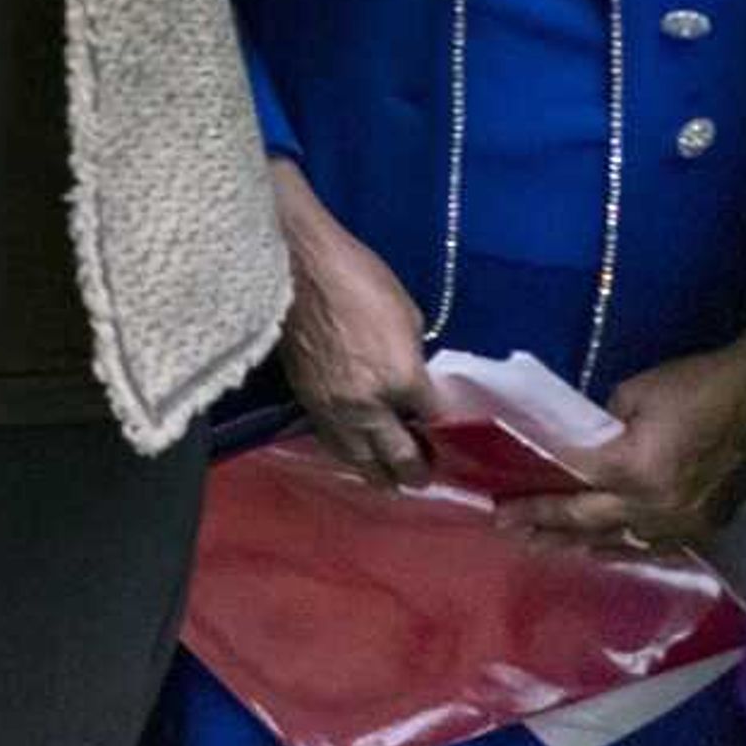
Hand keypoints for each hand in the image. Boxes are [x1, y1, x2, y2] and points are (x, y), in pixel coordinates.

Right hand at [274, 162, 434, 485]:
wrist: (297, 268)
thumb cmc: (359, 278)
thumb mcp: (407, 315)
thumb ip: (413, 359)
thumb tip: (412, 381)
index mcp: (403, 381)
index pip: (435, 420)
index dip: (445, 428)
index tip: (448, 432)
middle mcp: (370, 408)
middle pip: (399, 458)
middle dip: (417, 470)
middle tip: (423, 472)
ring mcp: (334, 410)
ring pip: (360, 462)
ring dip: (379, 472)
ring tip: (390, 477)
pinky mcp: (306, 404)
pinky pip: (333, 444)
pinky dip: (348, 453)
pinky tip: (355, 452)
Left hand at [504, 324, 745, 556]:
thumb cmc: (697, 385)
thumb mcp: (633, 393)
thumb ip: (600, 429)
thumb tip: (579, 448)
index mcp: (632, 469)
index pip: (570, 485)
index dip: (535, 496)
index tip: (501, 504)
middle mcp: (655, 506)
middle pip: (589, 522)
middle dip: (547, 527)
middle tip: (510, 531)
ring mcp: (684, 523)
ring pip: (622, 543)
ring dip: (582, 545)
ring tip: (547, 547)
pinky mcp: (706, 527)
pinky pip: (656, 547)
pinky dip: (626, 550)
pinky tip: (606, 553)